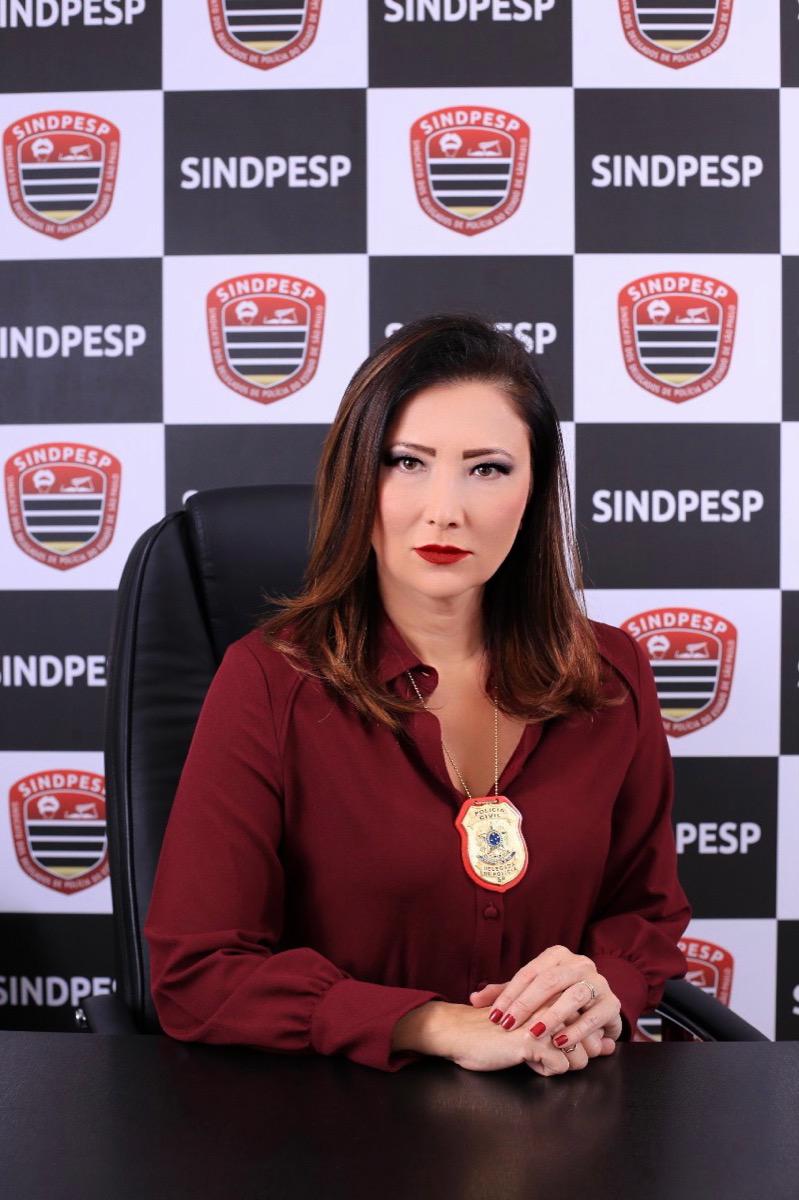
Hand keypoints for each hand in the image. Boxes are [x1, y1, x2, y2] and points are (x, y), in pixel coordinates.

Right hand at [432, 1003, 609, 1074]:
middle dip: (573, 1056)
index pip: (593, 1026)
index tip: (553, 1039)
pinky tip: (525, 1058)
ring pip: (580, 1058)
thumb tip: (610, 1047)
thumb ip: (579, 1033)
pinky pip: (560, 1067)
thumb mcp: (542, 1025)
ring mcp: (546, 1019)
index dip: (578, 1042)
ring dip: (558, 1062)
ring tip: (532, 1051)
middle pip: (590, 1044)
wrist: (462, 1031)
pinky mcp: (532, 1040)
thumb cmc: (504, 1029)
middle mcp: (555, 1001)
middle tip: (541, 1046)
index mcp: (558, 992)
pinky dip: (544, 1069)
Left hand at [469, 945, 622, 1070]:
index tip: (494, 1016)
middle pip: (549, 980)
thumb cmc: (559, 1000)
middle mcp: (579, 963)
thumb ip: (505, 994)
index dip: (509, 995)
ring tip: (533, 1034)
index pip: (529, 972)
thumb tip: (473, 999)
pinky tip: (559, 1042)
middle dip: (526, 1005)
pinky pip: (594, 1016)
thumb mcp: (532, 994)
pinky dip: (576, 1030)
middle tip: (508, 1025)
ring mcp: (598, 982)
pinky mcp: (612, 1004)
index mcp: (558, 955)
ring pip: (573, 995)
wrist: (599, 1009)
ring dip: (551, 1016)